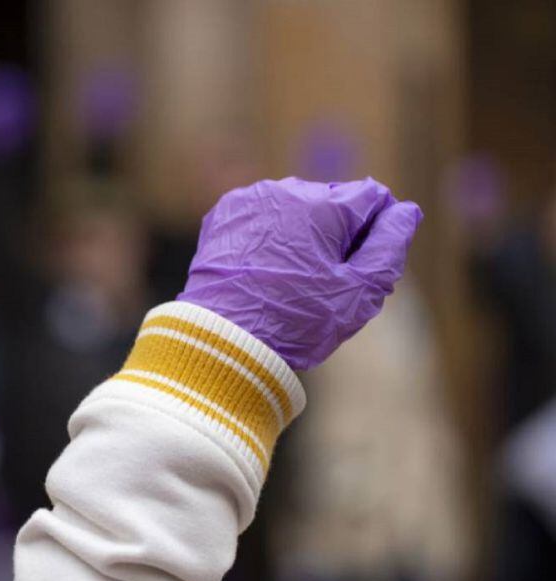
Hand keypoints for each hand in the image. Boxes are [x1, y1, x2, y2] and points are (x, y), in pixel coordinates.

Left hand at [177, 177, 421, 369]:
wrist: (223, 339)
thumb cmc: (295, 321)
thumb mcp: (359, 292)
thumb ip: (389, 247)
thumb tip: (406, 211)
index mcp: (324, 205)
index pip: (373, 197)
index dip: (375, 233)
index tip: (359, 267)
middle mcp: (286, 190)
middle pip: (334, 202)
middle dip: (338, 233)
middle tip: (324, 280)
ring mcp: (251, 200)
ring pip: (297, 208)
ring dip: (303, 233)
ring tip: (291, 278)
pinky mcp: (224, 214)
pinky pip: (263, 216)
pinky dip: (270, 236)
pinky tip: (265, 269)